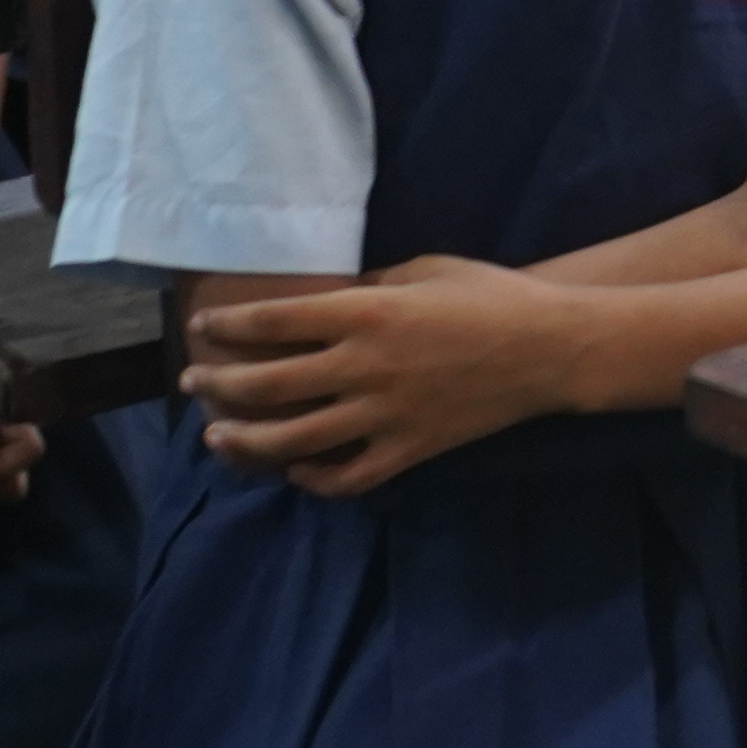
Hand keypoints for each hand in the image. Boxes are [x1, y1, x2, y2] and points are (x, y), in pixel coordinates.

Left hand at [184, 259, 571, 495]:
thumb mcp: (427, 268)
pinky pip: (346, 476)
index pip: (274, 323)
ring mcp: (384, 415)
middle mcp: (364, 367)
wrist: (552, 348)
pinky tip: (296, 470)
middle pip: (267, 384)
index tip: (202, 326)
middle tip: (194, 381)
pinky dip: (313, 479)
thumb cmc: (492, 295)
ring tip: (217, 436)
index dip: (228, 326)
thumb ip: (372, 284)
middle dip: (218, 383)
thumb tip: (329, 299)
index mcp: (368, 313)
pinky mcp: (407, 449)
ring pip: (291, 440)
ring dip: (243, 441)